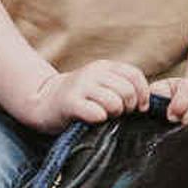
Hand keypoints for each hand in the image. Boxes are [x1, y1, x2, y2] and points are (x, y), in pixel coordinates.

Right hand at [23, 58, 150, 128]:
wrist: (42, 102)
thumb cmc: (78, 99)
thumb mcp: (100, 85)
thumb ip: (121, 87)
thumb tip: (145, 104)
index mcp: (104, 67)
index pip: (135, 75)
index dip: (142, 94)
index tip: (138, 108)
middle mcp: (93, 72)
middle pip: (127, 91)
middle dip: (128, 107)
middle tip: (118, 114)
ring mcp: (81, 86)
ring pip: (114, 102)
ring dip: (114, 114)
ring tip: (105, 116)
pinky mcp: (70, 102)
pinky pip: (96, 113)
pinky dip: (99, 120)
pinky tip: (92, 120)